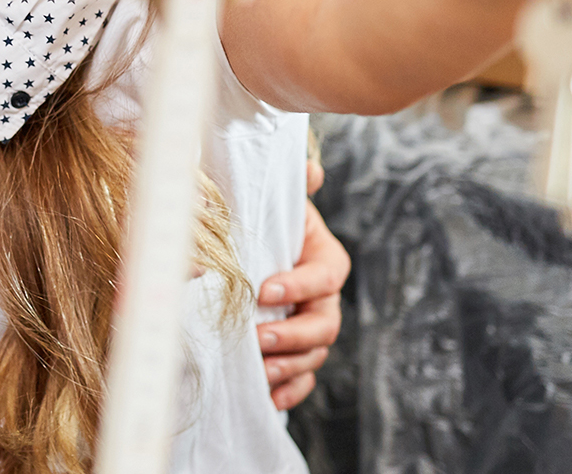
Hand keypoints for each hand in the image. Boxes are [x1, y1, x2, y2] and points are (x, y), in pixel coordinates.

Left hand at [256, 199, 347, 409]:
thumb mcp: (273, 197)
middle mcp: (323, 296)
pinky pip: (303, 379)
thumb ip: (293, 183)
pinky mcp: (295, 352)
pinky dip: (291, 391)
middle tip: (260, 337)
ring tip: (259, 371)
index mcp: (324, 257)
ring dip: (289, 366)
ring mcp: (310, 326)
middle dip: (295, 335)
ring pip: (315, 354)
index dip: (300, 285)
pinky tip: (269, 400)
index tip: (264, 289)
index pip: (326, 275)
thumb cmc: (260, 218)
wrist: (245, 243)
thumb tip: (311, 170)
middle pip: (326, 324)